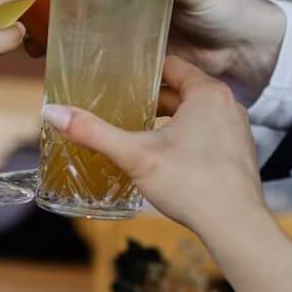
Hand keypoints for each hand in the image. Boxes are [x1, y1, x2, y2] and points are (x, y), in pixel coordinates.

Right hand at [24, 0, 287, 97]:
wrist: (254, 55)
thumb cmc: (230, 9)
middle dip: (59, 4)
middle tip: (31, 16)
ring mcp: (135, 26)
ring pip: (93, 26)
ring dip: (68, 35)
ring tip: (40, 47)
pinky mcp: (140, 56)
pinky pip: (109, 57)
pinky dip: (89, 63)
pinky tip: (68, 72)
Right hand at [40, 56, 265, 234]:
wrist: (234, 226)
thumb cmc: (190, 184)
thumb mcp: (134, 155)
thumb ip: (93, 132)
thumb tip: (52, 113)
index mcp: (207, 93)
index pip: (171, 66)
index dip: (142, 70)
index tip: (119, 77)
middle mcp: (228, 105)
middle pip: (181, 91)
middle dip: (150, 99)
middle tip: (120, 106)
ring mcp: (236, 130)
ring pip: (194, 115)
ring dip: (167, 120)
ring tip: (136, 131)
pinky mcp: (238, 154)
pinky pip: (206, 134)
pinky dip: (184, 138)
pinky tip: (162, 157)